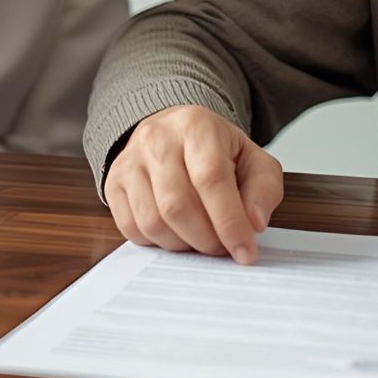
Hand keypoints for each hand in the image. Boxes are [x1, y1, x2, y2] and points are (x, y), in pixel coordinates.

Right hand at [104, 104, 284, 264]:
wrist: (175, 134)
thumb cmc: (216, 151)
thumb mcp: (253, 161)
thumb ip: (263, 190)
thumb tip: (254, 223)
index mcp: (196, 126)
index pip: (211, 179)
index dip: (230, 222)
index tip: (245, 252)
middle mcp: (157, 139)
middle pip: (178, 205)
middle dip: (206, 239)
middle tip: (223, 248)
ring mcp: (129, 161)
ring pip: (153, 221)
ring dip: (182, 244)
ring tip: (201, 240)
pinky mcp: (113, 183)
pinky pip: (131, 228)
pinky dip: (157, 242)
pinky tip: (176, 233)